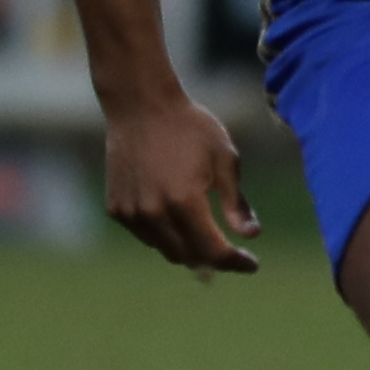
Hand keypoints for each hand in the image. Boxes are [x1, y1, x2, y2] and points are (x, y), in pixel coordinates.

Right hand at [101, 93, 263, 273]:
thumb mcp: (224, 158)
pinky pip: (146, 236)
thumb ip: (236, 202)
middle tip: (233, 254)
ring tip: (206, 235)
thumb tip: (252, 236)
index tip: (251, 264)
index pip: (214, 251)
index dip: (235, 262)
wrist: (140, 105)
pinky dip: (165, 235)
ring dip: (189, 249)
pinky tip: (176, 217)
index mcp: (185, 201)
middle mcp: (154, 213)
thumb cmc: (189, 126)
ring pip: (167, 250)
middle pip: (190, 257)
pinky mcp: (117, 209)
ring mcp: (131, 213)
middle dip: (215, 259)